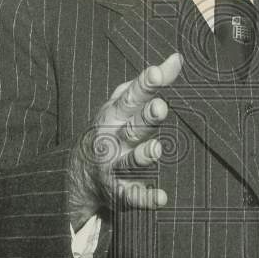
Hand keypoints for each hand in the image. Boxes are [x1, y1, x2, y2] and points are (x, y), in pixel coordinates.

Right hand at [68, 53, 183, 228]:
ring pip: (130, 162)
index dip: (145, 85)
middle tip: (160, 107)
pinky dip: (146, 198)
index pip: (131, 97)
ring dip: (143, 156)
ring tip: (157, 149)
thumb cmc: (113, 128)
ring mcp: (114, 167)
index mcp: (115, 115)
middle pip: (132, 127)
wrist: (80, 173)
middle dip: (145, 118)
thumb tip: (178, 58)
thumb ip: (150, 83)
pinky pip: (133, 196)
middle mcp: (113, 139)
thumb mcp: (125, 103)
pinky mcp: (120, 192)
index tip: (158, 72)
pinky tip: (162, 198)